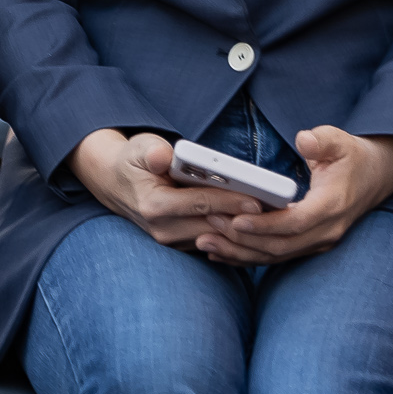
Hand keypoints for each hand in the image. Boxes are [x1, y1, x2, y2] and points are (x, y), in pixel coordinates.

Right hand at [69, 129, 263, 251]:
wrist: (114, 183)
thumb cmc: (133, 161)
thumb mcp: (138, 147)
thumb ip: (151, 151)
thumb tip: (163, 156)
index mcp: (154, 206)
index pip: (201, 205)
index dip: (230, 202)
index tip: (258, 200)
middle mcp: (163, 230)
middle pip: (215, 226)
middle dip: (246, 220)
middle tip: (277, 211)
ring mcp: (172, 242)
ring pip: (218, 239)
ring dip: (244, 230)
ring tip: (273, 218)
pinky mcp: (182, 246)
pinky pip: (215, 243)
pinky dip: (235, 235)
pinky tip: (256, 224)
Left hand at [198, 128, 392, 265]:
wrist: (376, 177)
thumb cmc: (352, 157)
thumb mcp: (341, 141)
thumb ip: (322, 140)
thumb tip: (304, 140)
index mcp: (332, 205)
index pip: (296, 222)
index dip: (266, 224)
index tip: (236, 219)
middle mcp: (327, 230)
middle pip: (281, 245)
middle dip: (242, 240)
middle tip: (207, 227)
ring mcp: (320, 241)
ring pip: (277, 255)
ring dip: (240, 252)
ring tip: (205, 244)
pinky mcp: (310, 244)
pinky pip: (278, 256)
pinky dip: (249, 256)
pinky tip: (222, 254)